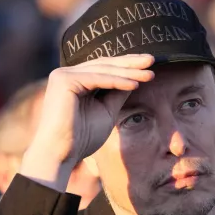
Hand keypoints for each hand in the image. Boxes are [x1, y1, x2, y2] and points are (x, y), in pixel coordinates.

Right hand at [20, 54, 154, 190]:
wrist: (61, 154)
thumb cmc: (82, 138)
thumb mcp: (107, 112)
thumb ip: (118, 94)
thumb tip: (135, 79)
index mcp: (75, 81)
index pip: (105, 68)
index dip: (127, 66)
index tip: (149, 66)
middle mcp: (67, 74)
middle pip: (105, 65)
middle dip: (131, 63)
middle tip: (153, 60)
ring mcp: (63, 75)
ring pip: (103, 70)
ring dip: (128, 72)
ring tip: (150, 74)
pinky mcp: (64, 80)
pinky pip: (97, 78)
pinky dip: (117, 81)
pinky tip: (135, 84)